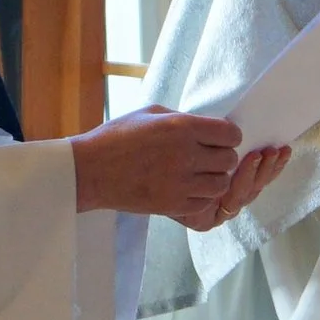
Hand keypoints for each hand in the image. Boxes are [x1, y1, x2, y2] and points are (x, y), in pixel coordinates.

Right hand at [71, 109, 290, 230]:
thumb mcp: (151, 115)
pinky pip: (204, 203)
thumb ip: (183, 119)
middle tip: (209, 159)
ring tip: (200, 175)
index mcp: (181, 126)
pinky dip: (201, 197)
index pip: (230, 133)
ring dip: (214, 179)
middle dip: (223, 158)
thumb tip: (208, 127)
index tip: (220, 139)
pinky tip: (189, 189)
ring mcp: (180, 182)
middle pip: (229, 160)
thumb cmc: (117, 137)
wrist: (90, 170)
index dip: (229, 137)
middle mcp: (185, 154)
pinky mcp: (172, 204)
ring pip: (221, 184)